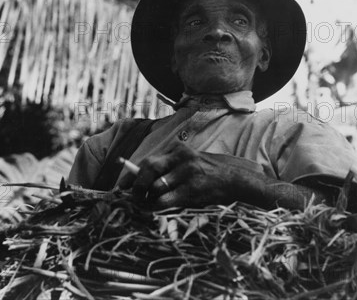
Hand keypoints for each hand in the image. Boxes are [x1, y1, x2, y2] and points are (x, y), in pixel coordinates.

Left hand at [118, 139, 263, 207]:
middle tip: (129, 197)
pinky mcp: (192, 188)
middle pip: (148, 168)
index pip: (148, 160)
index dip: (132, 174)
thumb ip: (168, 169)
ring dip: (145, 198)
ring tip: (142, 205)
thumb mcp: (188, 163)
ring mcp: (187, 171)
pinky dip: (154, 206)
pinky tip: (152, 209)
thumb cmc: (208, 173)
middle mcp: (181, 156)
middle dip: (135, 184)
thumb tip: (141, 184)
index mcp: (178, 148)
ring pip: (155, 185)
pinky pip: (166, 199)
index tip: (121, 186)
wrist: (235, 178)